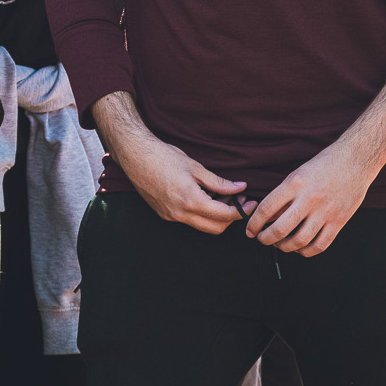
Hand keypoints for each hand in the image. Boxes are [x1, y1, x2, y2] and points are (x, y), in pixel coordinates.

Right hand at [107, 127, 245, 233]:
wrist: (136, 157)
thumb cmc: (165, 157)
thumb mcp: (196, 168)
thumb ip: (220, 182)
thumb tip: (240, 188)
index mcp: (190, 201)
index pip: (224, 215)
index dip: (241, 211)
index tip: (250, 203)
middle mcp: (179, 214)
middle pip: (215, 228)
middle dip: (231, 217)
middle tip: (239, 200)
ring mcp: (171, 216)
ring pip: (202, 226)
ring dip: (216, 216)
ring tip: (223, 195)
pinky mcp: (164, 214)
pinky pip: (189, 220)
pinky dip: (202, 213)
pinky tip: (206, 196)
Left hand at [244, 142, 369, 255]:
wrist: (357, 159)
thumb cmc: (326, 164)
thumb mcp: (299, 173)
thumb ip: (284, 195)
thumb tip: (269, 218)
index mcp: (296, 183)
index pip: (266, 209)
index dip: (254, 224)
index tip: (250, 231)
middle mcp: (309, 198)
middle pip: (279, 229)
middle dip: (265, 239)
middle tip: (262, 239)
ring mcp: (325, 211)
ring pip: (298, 241)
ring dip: (284, 247)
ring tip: (280, 244)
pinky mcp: (339, 221)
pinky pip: (319, 245)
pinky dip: (306, 251)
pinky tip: (301, 247)